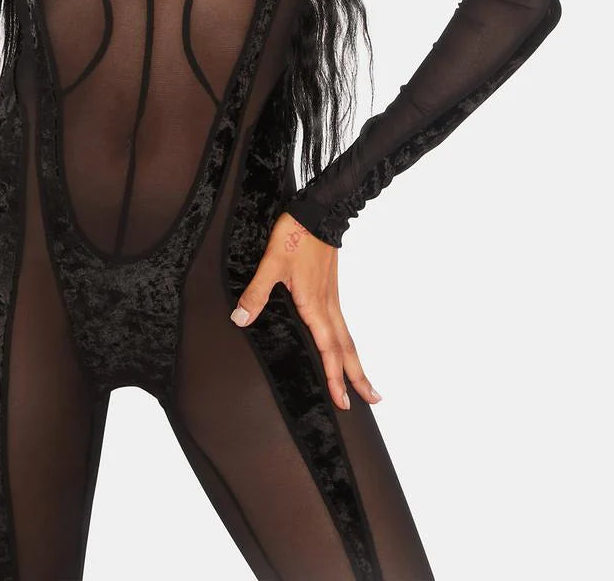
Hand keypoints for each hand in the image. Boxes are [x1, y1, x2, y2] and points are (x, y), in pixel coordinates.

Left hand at [229, 212, 382, 411]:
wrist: (317, 211)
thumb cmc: (295, 236)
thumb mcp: (271, 263)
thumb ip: (257, 292)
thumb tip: (241, 319)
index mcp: (314, 305)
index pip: (328, 349)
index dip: (335, 377)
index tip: (343, 402)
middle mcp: (327, 306)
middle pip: (347, 349)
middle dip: (358, 377)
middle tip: (372, 400)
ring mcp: (332, 297)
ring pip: (348, 337)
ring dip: (356, 361)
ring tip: (366, 382)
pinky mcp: (331, 289)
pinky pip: (342, 323)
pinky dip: (348, 343)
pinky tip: (344, 345)